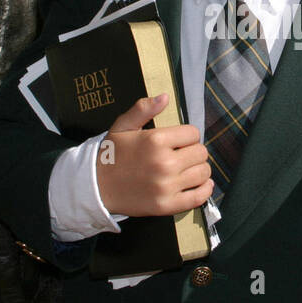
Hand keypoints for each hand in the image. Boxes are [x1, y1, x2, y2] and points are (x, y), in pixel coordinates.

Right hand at [95, 94, 212, 216]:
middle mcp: (164, 163)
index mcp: (155, 141)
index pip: (193, 133)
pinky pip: (199, 196)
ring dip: (199, 169)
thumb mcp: (122, 126)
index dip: (187, 136)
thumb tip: (165, 97)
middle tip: (183, 155)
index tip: (179, 141)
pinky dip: (204, 190)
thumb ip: (143, 109)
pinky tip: (200, 184)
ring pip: (203, 173)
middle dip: (194, 151)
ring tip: (188, 169)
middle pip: (201, 153)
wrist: (97, 187)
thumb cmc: (112, 155)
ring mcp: (166, 186)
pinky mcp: (167, 205)